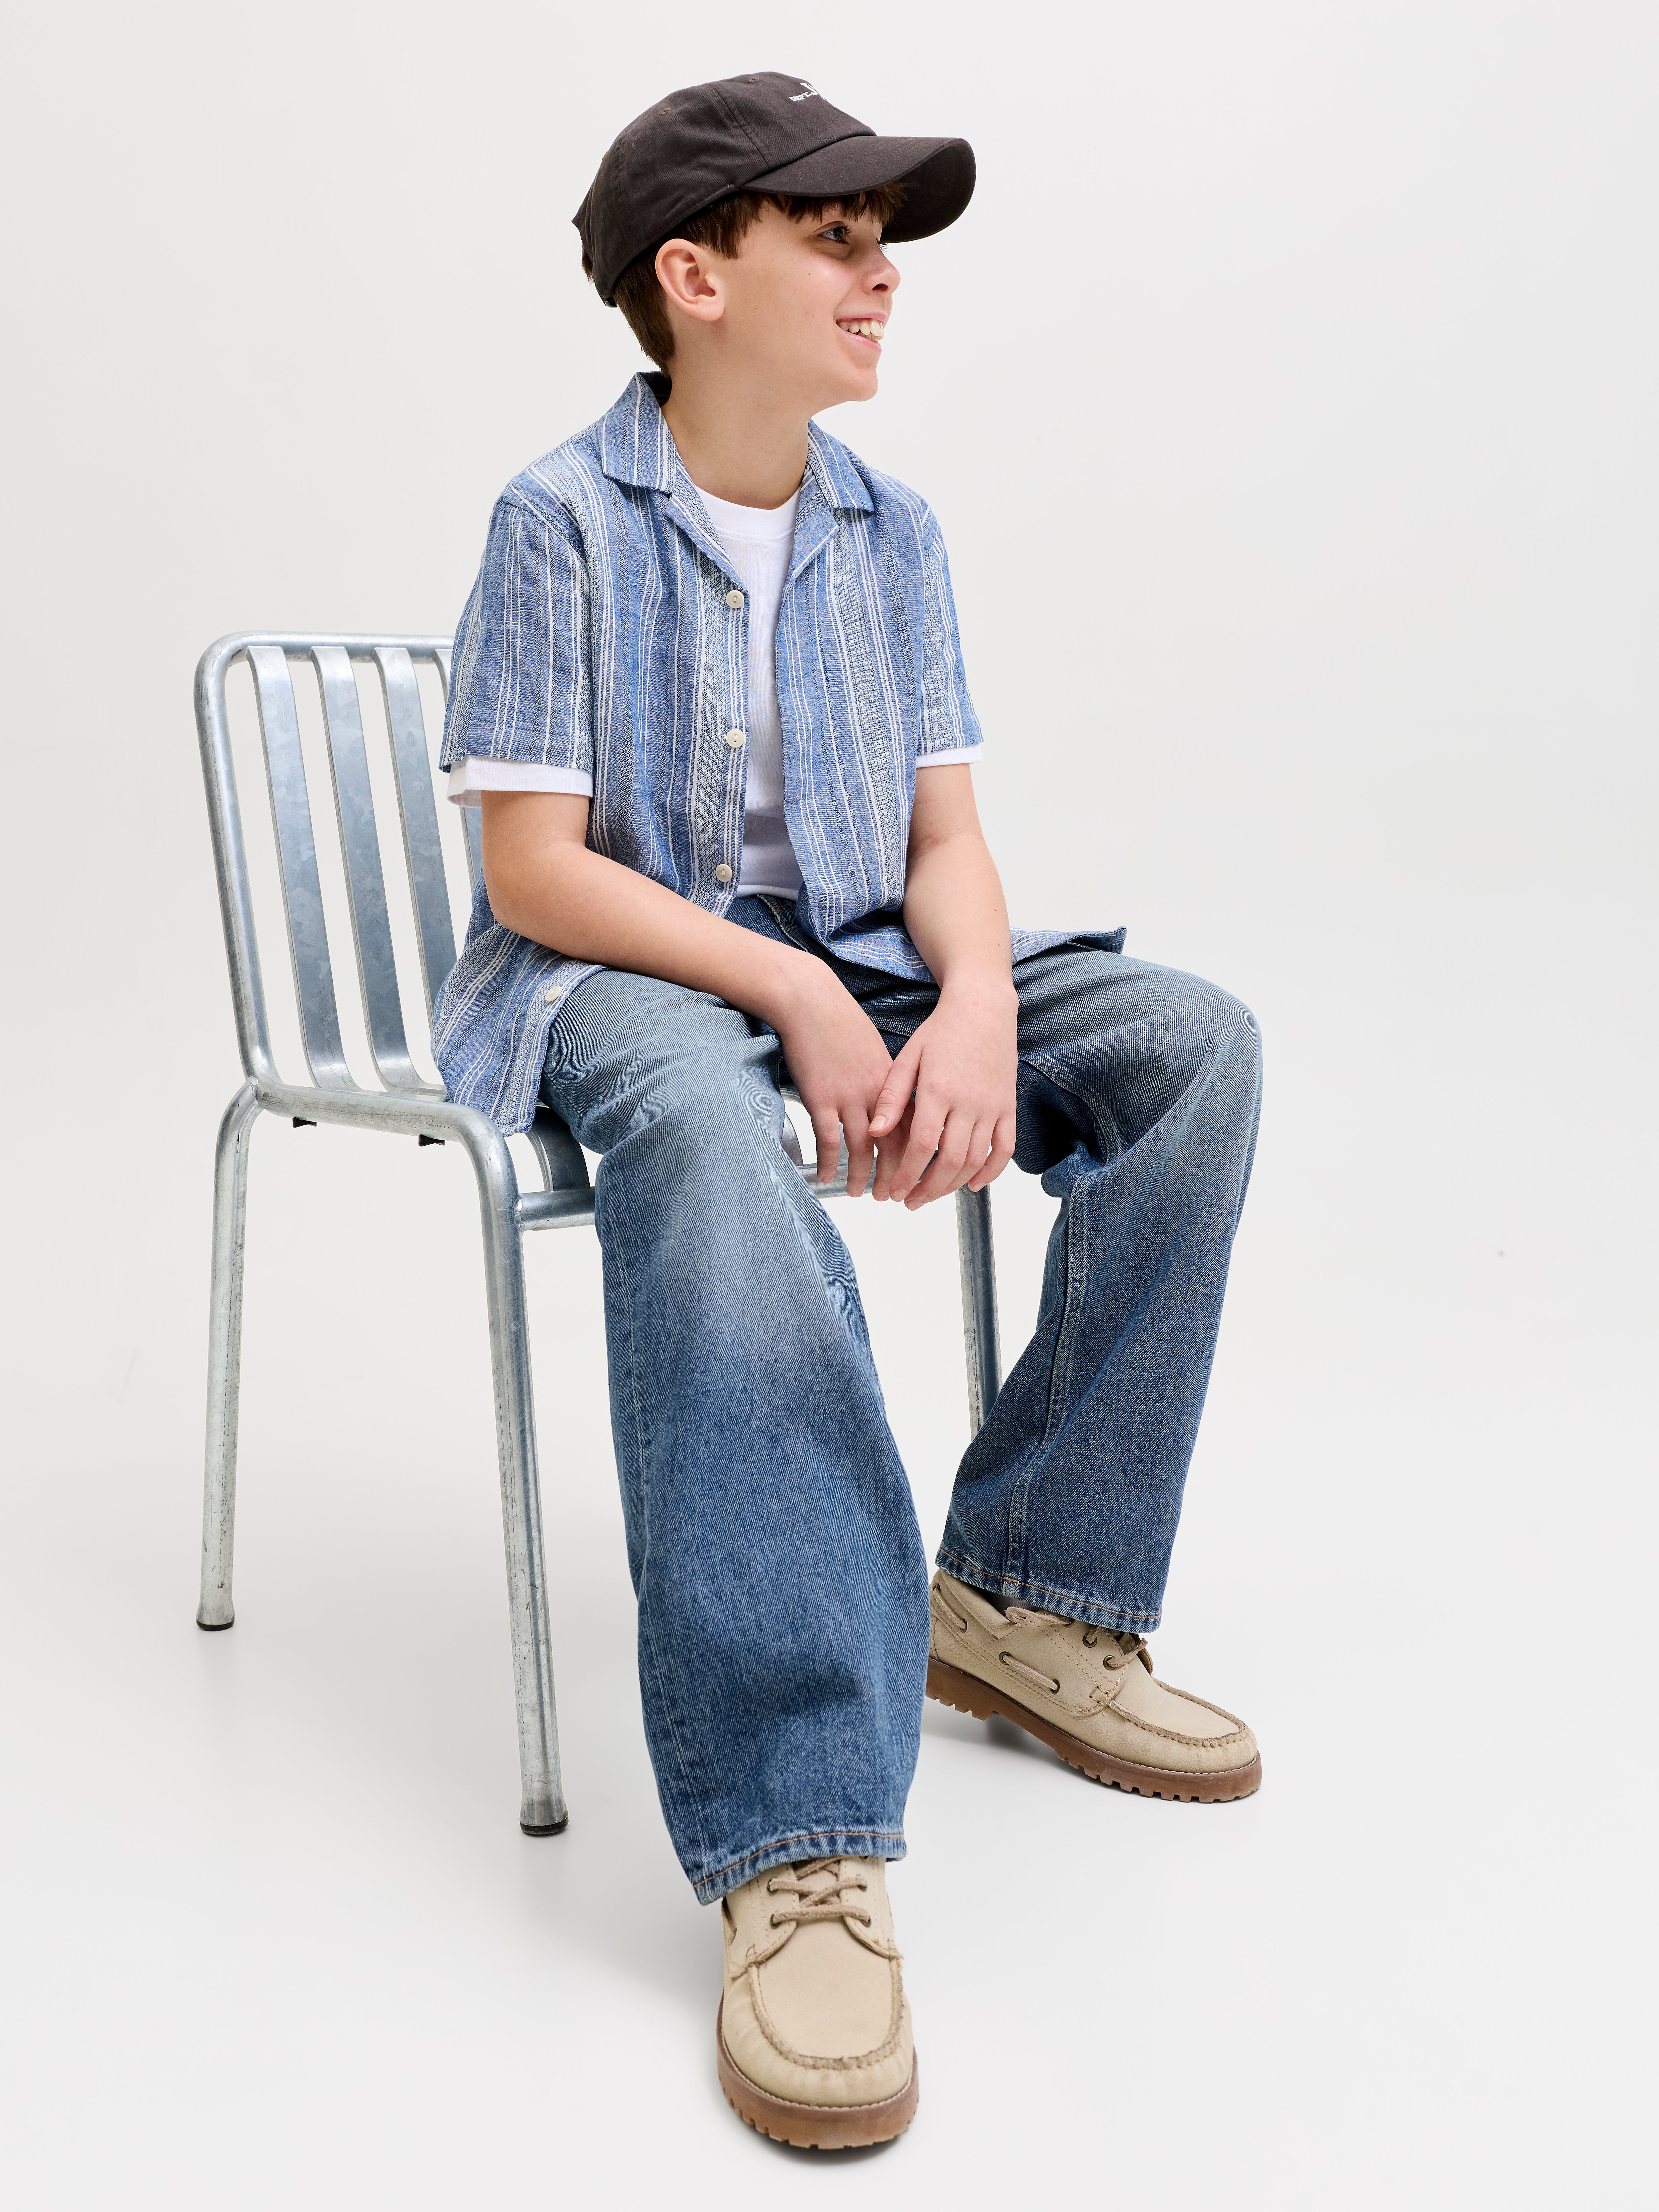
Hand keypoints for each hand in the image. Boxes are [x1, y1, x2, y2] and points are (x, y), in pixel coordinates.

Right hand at [767, 958, 904, 1198]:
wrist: (810, 1000)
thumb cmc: (840, 1022)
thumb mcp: (873, 1051)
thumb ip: (885, 1081)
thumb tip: (891, 1108)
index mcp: (892, 1081)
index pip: (911, 1127)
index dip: (914, 1156)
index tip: (915, 1175)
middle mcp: (876, 1092)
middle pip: (892, 1145)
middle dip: (894, 1176)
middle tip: (891, 1197)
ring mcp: (848, 1096)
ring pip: (862, 1148)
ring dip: (862, 1176)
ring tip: (858, 1194)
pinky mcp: (821, 1097)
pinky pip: (829, 1139)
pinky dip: (830, 1163)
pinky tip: (828, 1177)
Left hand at [867, 976, 1018, 1207]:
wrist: (983, 1008)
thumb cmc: (940, 1032)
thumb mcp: (908, 1058)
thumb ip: (892, 1097)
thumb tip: (874, 1133)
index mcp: (938, 1090)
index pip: (921, 1145)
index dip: (907, 1174)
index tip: (894, 1192)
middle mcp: (968, 1102)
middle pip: (949, 1160)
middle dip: (928, 1188)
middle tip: (910, 1202)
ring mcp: (992, 1106)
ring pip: (975, 1159)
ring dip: (953, 1185)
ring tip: (932, 1195)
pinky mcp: (1008, 1106)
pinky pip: (1005, 1148)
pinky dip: (991, 1171)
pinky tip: (972, 1184)